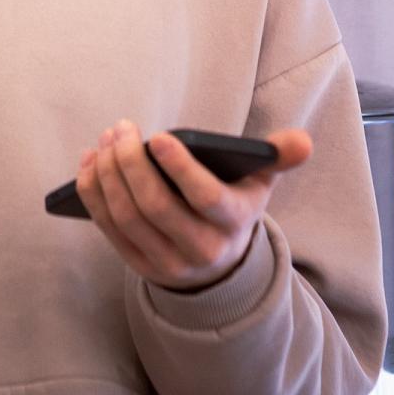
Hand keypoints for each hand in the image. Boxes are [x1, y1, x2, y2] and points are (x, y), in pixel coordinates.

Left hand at [74, 120, 311, 291]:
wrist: (219, 266)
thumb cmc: (235, 205)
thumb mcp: (261, 183)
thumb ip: (279, 157)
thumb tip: (303, 141)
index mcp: (234, 223)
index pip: (204, 197)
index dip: (179, 167)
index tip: (158, 135)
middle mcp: (201, 249)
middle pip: (155, 206)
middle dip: (131, 163)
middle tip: (120, 128)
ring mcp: (167, 263)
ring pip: (127, 217)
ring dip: (108, 175)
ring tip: (105, 141)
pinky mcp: (139, 266)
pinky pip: (108, 229)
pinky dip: (94, 194)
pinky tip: (90, 164)